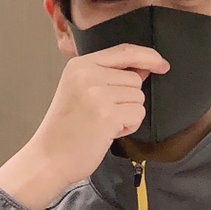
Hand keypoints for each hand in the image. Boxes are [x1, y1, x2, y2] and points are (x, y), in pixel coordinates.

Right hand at [0, 45, 168, 209]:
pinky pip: (138, 115)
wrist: (48, 158)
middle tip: (102, 115)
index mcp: (79, 65)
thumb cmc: (65, 130)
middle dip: (127, 99)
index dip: (148, 56)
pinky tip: (107, 133)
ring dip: (128, 114)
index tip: (161, 65)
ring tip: (102, 124)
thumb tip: (144, 69)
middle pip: (135, 79)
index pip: (124, 51)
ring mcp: (98, 94)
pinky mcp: (108, 115)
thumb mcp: (79, 91)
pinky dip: (128, 127)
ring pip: (138, 98)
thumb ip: (109, 76)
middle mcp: (88, 75)